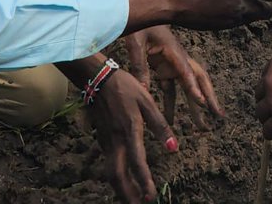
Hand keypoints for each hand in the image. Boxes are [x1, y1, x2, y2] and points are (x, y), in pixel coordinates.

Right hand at [90, 66, 177, 203]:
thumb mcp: (147, 101)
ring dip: (122, 189)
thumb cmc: (125, 88)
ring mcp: (106, 142)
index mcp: (129, 130)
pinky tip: (125, 181)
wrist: (97, 79)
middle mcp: (115, 141)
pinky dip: (117, 178)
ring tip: (134, 200)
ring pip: (111, 173)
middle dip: (127, 195)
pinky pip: (109, 164)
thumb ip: (160, 125)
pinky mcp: (102, 140)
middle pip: (117, 176)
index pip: (136, 161)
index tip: (152, 197)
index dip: (144, 181)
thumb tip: (174, 148)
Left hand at [126, 25, 221, 125]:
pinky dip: (173, 104)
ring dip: (194, 105)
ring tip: (201, 127)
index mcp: (173, 50)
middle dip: (209, 96)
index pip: (187, 71)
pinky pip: (171, 89)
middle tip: (219, 116)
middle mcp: (178, 58)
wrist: (139, 12)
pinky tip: (171, 120)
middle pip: (199, 78)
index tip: (202, 103)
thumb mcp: (136, 43)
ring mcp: (172, 64)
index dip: (194, 87)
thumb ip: (139, 65)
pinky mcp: (164, 68)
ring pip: (187, 86)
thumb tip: (143, 91)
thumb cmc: (139, 25)